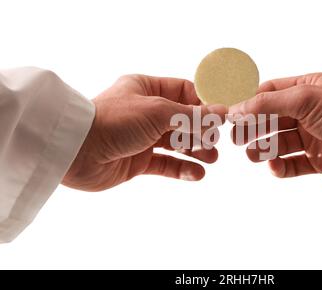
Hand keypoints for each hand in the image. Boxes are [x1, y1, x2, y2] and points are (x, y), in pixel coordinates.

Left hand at [63, 75, 226, 190]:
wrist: (76, 151)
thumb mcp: (158, 111)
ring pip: (176, 143)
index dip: (204, 103)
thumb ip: (192, 115)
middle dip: (202, 131)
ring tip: (211, 159)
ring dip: (196, 151)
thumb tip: (222, 112)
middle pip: (183, 120)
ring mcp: (142, 137)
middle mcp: (145, 111)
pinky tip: (197, 174)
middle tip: (216, 142)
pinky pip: (165, 164)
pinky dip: (182, 169)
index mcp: (147, 89)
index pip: (184, 92)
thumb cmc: (114, 121)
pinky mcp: (138, 161)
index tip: (222, 116)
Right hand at [229, 73, 321, 181]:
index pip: (270, 93)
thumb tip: (236, 108)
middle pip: (271, 120)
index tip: (231, 114)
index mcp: (307, 89)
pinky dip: (280, 167)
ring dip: (263, 149)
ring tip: (252, 155)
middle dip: (253, 128)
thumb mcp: (303, 98)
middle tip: (236, 139)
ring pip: (279, 144)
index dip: (249, 103)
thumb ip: (267, 103)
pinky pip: (293, 165)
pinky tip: (273, 166)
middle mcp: (309, 112)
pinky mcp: (319, 160)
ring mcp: (314, 137)